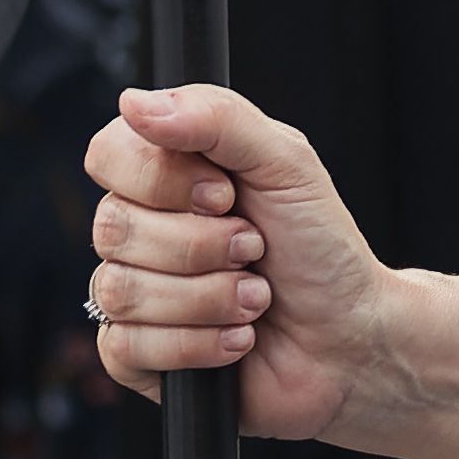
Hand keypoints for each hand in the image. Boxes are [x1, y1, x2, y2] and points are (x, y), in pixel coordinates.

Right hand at [85, 85, 392, 441]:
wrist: (350, 334)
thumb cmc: (320, 245)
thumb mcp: (286, 162)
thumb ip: (217, 119)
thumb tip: (136, 102)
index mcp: (169, 172)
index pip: (109, 152)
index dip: (161, 178)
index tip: (224, 194)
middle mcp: (143, 228)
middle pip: (113, 226)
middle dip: (200, 246)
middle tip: (253, 247)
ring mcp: (135, 293)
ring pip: (121, 290)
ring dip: (207, 297)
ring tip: (254, 296)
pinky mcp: (137, 355)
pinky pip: (126, 347)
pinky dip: (197, 343)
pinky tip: (236, 337)